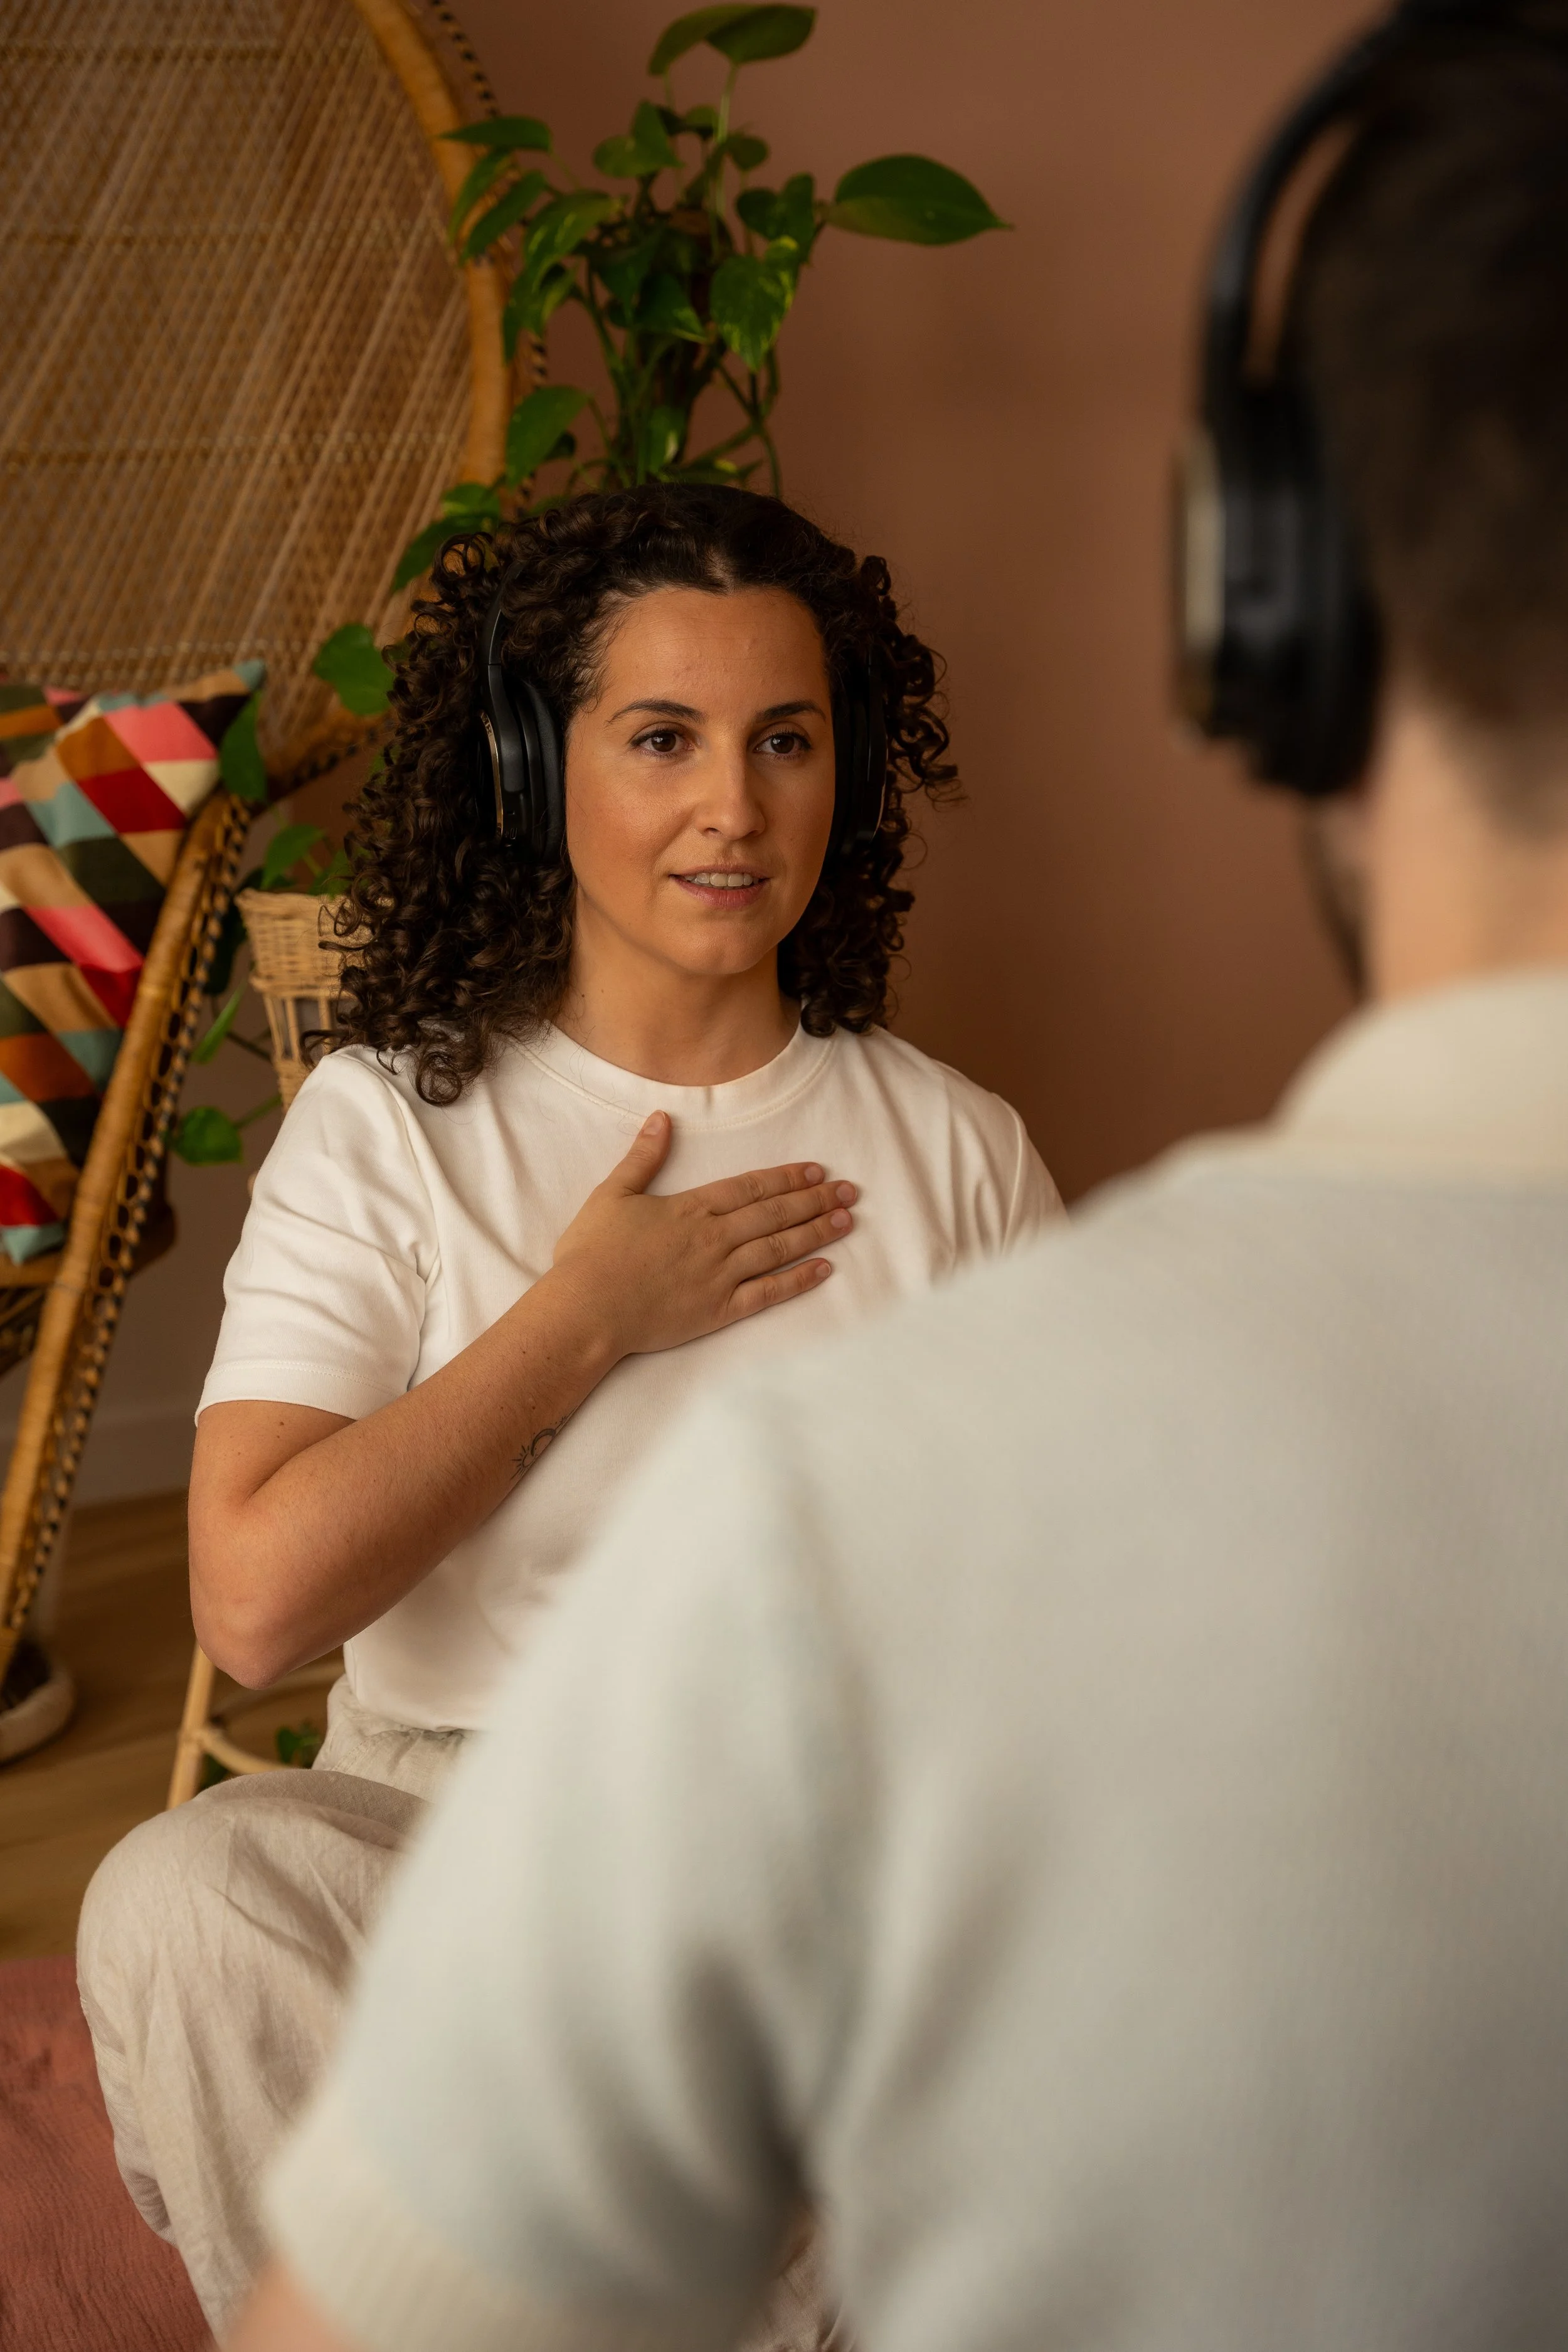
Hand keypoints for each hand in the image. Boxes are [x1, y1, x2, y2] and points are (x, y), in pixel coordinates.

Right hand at [547, 1111, 855, 1360]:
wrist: (586, 1310)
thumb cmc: (591, 1253)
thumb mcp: (611, 1194)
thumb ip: (642, 1157)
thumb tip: (662, 1118)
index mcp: (691, 1208)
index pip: (751, 1187)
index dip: (787, 1178)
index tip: (817, 1171)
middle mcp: (714, 1238)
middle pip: (774, 1214)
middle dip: (814, 1201)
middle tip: (850, 1192)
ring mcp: (720, 1275)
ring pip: (779, 1249)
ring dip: (815, 1233)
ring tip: (846, 1222)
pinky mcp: (718, 1311)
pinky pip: (768, 1294)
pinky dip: (798, 1282)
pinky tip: (824, 1270)